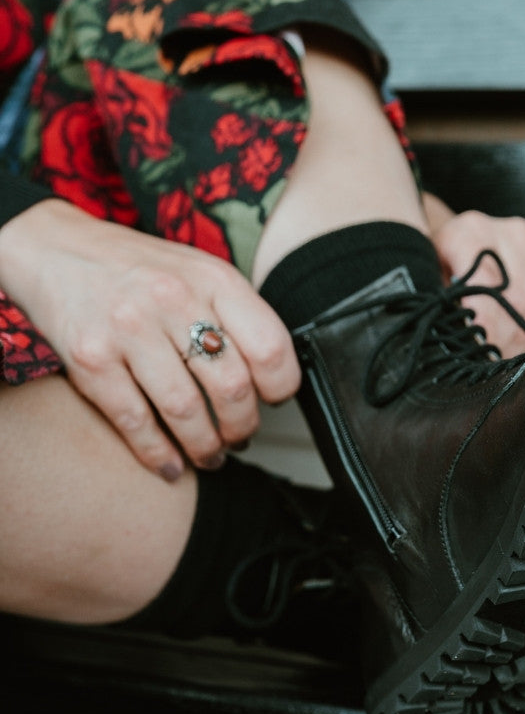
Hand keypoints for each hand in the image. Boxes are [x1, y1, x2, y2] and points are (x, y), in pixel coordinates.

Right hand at [0, 199, 299, 479]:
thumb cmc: (140, 269)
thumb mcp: (200, 272)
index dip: (281, 386)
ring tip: (212, 455)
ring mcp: (129, 329)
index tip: (275, 400)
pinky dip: (158, 454)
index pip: (271, 347)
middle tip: (241, 436)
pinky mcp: (90, 358)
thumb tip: (275, 374)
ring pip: (186, 411)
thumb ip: (237, 315)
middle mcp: (174, 300)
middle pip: (232, 386)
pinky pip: (135, 421)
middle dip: (243, 426)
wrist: (55, 248)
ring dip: (205, 447)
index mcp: (214, 280)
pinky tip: (171, 465)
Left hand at [424, 194, 524, 357]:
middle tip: (486, 355)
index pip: (486, 282)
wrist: (464, 248)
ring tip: (498, 347)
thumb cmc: (445, 267)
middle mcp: (512, 234)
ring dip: (518, 338)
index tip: (481, 346)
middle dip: (501, 336)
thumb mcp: (432, 279)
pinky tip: (517, 335)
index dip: (486, 321)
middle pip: (515, 300)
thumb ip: (442, 301)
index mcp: (471, 230)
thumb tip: (463, 334)